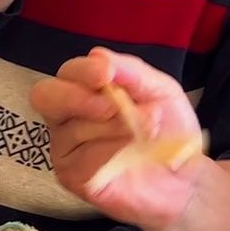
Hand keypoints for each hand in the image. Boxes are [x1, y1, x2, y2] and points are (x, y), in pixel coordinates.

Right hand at [31, 48, 202, 229]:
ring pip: (73, 129)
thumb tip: (97, 55)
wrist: (184, 176)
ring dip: (116, 130)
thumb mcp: (159, 91)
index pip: (67, 74)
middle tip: (110, 108)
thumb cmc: (168, 130)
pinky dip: (111, 154)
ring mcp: (64, 147)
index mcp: (85, 91)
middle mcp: (67, 117)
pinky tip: (130, 158)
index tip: (105, 74)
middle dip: (75, 97)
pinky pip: (81, 159)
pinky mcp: (70, 176)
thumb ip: (131, 71)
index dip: (82, 71)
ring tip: (145, 136)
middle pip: (44, 96)